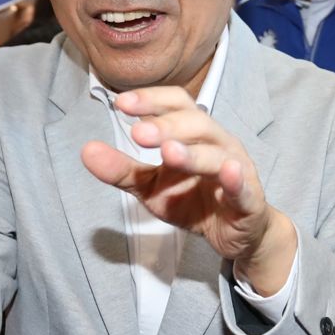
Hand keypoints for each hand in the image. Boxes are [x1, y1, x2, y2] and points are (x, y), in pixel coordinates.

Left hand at [80, 87, 294, 292]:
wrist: (235, 234)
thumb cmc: (193, 201)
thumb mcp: (151, 188)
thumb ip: (122, 170)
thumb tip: (85, 150)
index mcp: (195, 133)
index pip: (176, 104)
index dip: (152, 100)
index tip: (121, 103)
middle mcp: (218, 143)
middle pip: (196, 123)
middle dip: (166, 126)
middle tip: (137, 135)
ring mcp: (237, 169)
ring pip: (217, 154)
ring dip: (192, 152)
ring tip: (167, 153)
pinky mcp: (249, 200)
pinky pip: (243, 187)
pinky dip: (236, 179)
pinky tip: (227, 172)